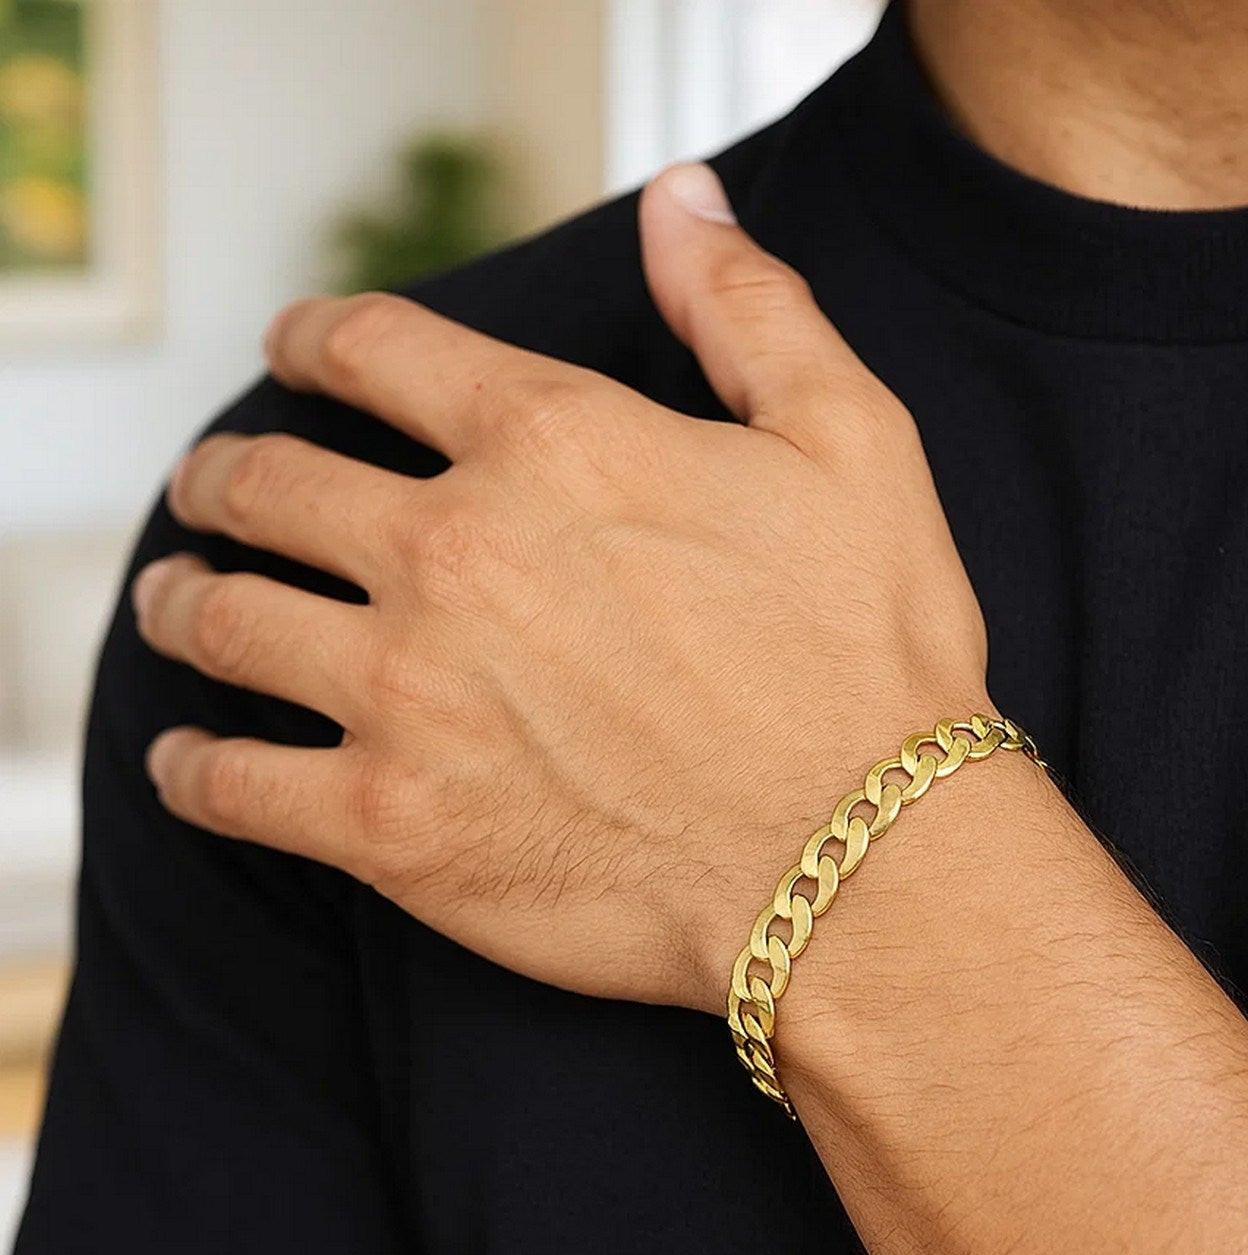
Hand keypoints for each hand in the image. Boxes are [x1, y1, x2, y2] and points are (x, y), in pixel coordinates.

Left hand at [132, 162, 993, 1012]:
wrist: (861, 863)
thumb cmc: (868, 659)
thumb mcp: (854, 442)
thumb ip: (750, 308)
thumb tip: (682, 198)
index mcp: (554, 446)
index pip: (375, 352)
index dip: (314, 338)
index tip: (293, 351)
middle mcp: (454, 553)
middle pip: (269, 485)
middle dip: (227, 477)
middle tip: (217, 491)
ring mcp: (408, 693)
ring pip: (225, 622)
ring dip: (184, 600)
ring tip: (179, 602)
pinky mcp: (393, 827)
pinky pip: (234, 787)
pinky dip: (195, 767)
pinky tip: (192, 760)